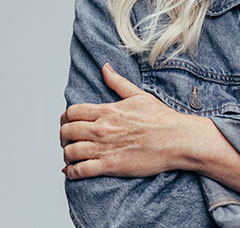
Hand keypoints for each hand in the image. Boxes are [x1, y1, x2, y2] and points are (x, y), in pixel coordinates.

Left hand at [60, 63, 192, 179]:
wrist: (176, 139)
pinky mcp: (110, 166)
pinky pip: (81, 170)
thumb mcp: (138, 95)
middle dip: (63, 136)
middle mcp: (102, 128)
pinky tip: (72, 172)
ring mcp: (105, 148)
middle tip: (67, 141)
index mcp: (107, 111)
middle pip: (67, 131)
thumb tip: (105, 68)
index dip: (65, 119)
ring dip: (66, 155)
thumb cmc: (161, 119)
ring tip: (70, 157)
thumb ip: (117, 82)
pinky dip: (72, 172)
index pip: (72, 112)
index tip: (67, 123)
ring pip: (70, 151)